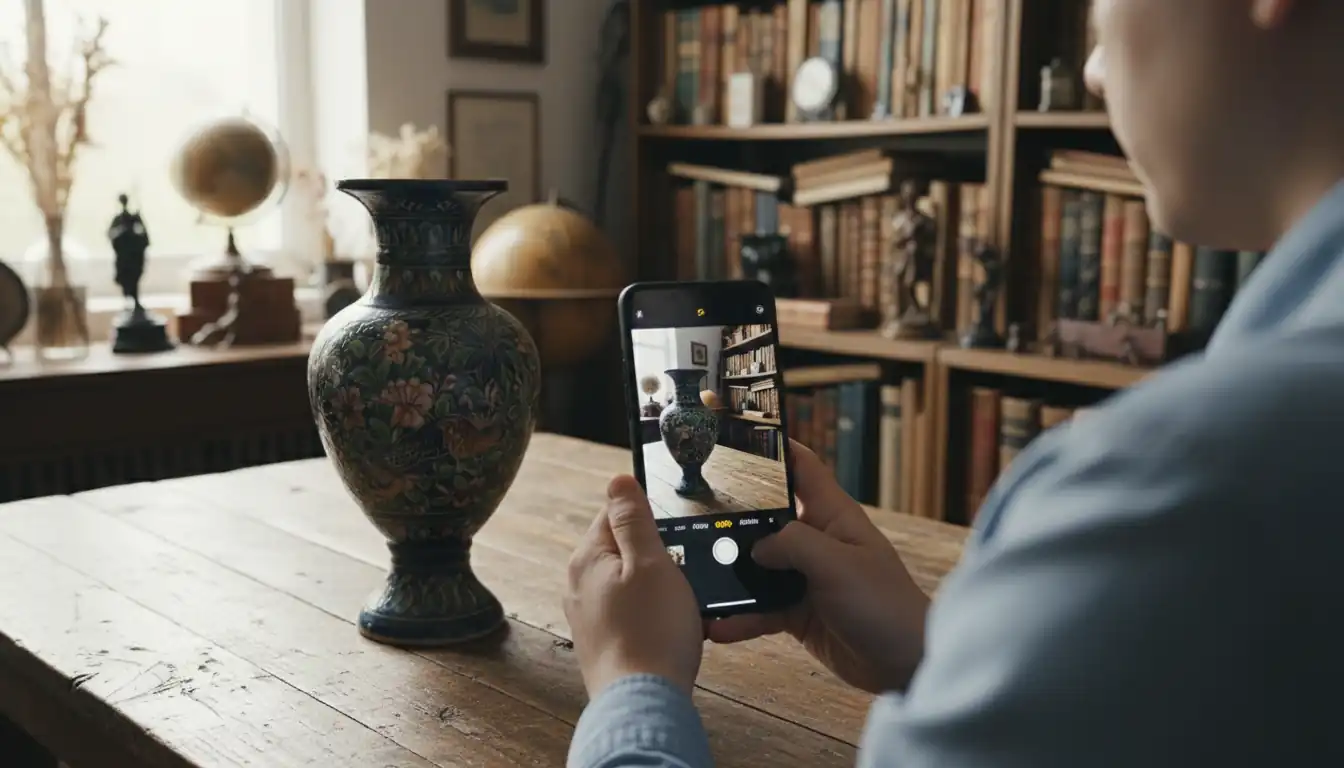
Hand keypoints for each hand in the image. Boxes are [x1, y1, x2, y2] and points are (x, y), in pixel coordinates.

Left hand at [565, 475, 703, 697]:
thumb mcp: (650, 562)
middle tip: (682, 572)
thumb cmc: (651, 633)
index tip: (675, 532)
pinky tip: (669, 630)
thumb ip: (633, 519)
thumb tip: (617, 479)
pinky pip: (630, 614)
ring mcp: (588, 617)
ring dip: (657, 587)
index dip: (649, 517)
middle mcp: (578, 586)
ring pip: (629, 583)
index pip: (614, 513)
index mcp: (587, 559)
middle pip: (622, 549)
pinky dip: (651, 616)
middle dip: (656, 555)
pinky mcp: (602, 643)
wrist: (642, 704)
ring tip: (678, 606)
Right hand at [705, 441, 929, 693]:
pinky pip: (760, 608)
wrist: (905, 664)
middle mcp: (816, 541)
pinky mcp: (798, 612)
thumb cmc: (884, 604)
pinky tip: (716, 626)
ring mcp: (806, 577)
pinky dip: (740, 617)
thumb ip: (793, 545)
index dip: (775, 448)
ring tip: (696, 579)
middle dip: (733, 519)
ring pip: (758, 567)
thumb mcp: (837, 564)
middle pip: (767, 519)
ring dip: (730, 575)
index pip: (802, 468)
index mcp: (832, 515)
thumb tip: (755, 547)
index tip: (736, 436)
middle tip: (692, 516)